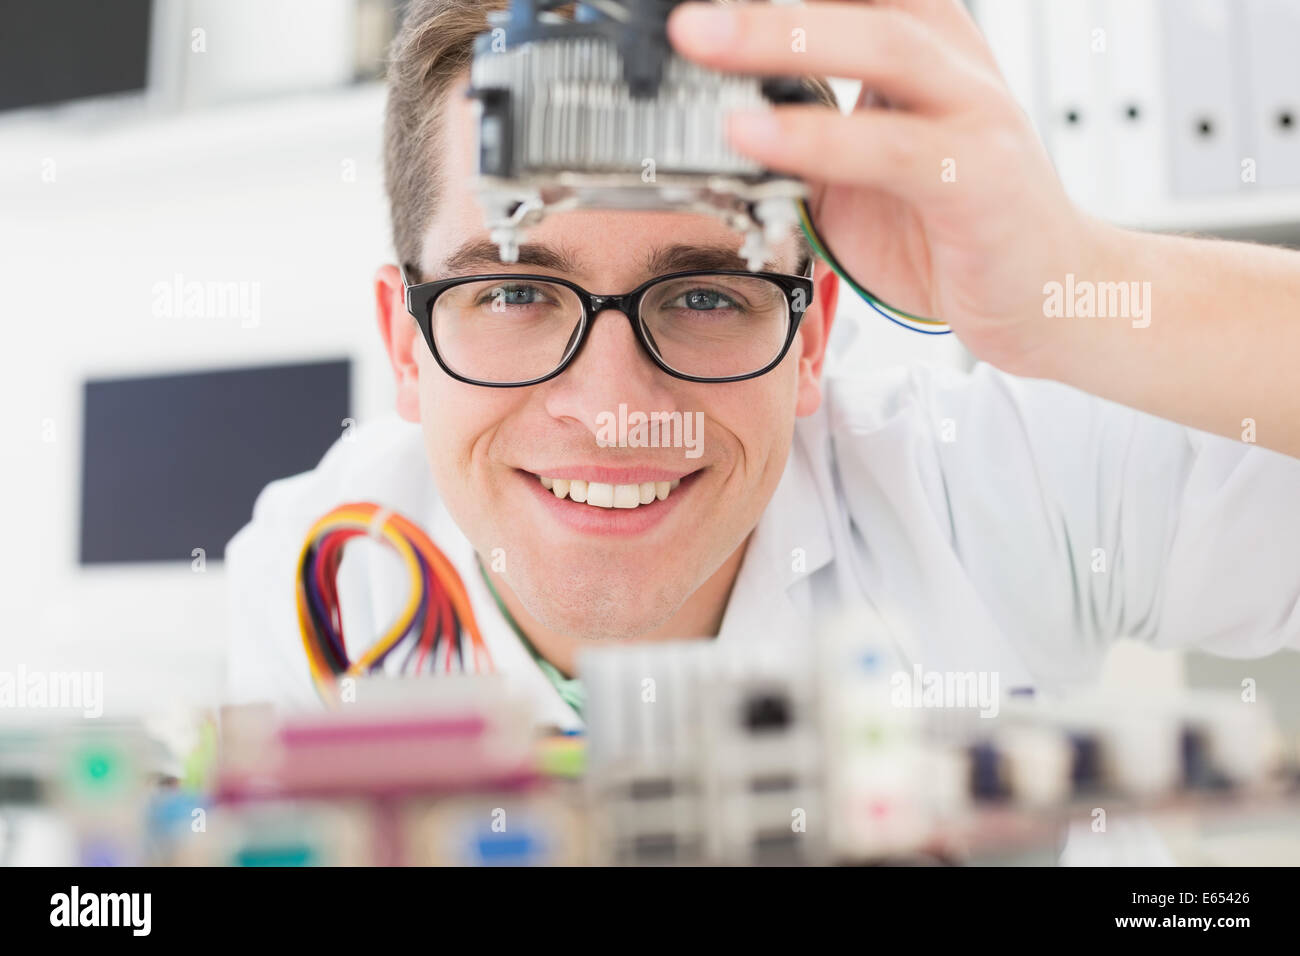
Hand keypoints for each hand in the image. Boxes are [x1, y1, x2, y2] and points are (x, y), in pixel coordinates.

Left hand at [667, 0, 1106, 371]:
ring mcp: (974, 114)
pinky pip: (889, 148)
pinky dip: (815, 140)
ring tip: (700, 39)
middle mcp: (953, 63)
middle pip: (862, 0)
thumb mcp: (865, 164)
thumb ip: (808, 132)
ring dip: (779, 38)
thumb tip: (720, 120)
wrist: (1049, 292)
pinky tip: (754, 135)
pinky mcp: (978, 178)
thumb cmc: (956, 225)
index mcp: (925, 43)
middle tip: (684, 7)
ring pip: (880, 50)